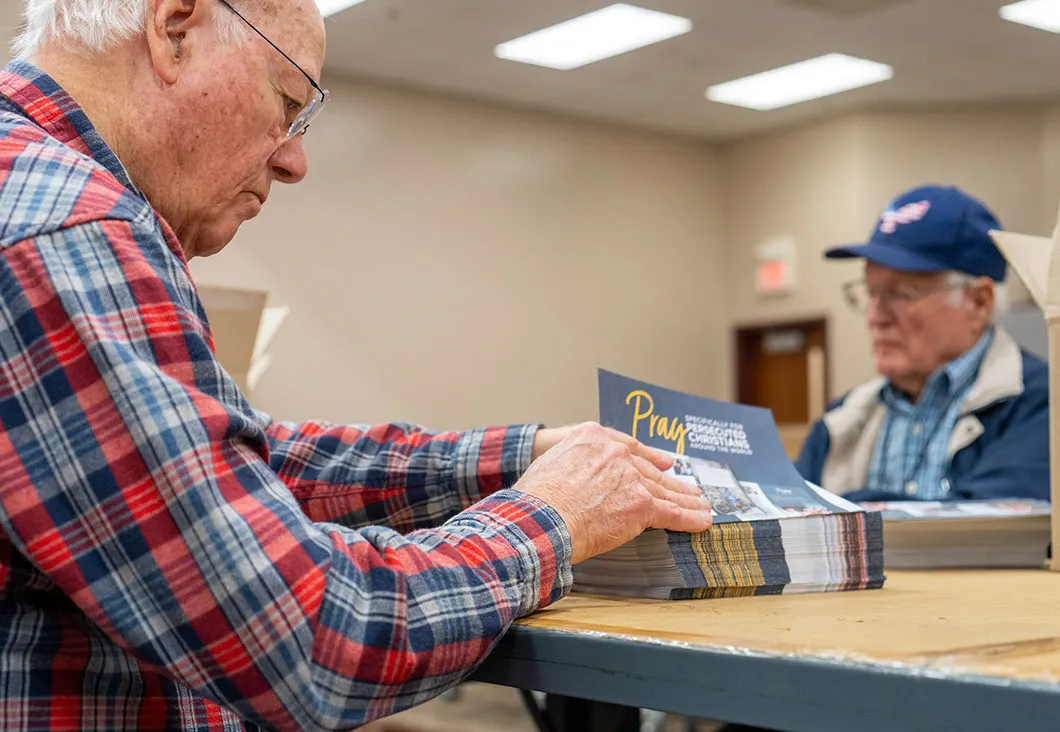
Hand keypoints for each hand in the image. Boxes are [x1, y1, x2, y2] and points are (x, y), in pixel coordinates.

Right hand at [515, 422, 712, 563]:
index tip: (664, 460)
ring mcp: (631, 478)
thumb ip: (573, 462)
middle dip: (669, 481)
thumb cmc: (536, 499)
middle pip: (649, 469)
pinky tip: (702, 520)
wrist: (541, 518)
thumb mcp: (549, 462)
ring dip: (685, 499)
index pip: (628, 446)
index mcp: (591, 437)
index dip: (649, 456)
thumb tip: (576, 479)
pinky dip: (689, 518)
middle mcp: (615, 453)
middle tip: (686, 488)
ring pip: (663, 490)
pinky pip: (671, 512)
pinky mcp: (642, 504)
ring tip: (700, 504)